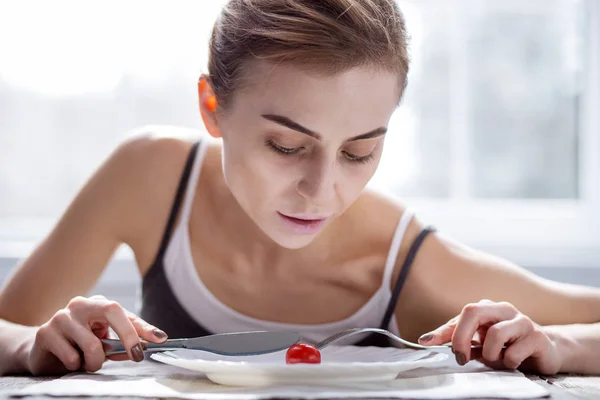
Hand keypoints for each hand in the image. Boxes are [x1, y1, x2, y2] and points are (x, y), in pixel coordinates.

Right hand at [27, 295, 167, 374]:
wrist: (44, 351)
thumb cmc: (79, 345)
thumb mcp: (105, 343)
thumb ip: (123, 344)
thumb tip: (143, 347)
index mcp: (98, 305)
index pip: (125, 313)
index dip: (143, 327)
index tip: (160, 339)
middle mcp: (80, 304)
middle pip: (112, 311)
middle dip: (128, 336)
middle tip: (136, 356)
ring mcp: (62, 316)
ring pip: (93, 345)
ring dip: (95, 362)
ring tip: (87, 363)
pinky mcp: (45, 332)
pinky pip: (72, 357)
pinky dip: (76, 365)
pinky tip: (69, 361)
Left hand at [417, 300, 560, 374]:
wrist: (547, 351)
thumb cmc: (508, 345)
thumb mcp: (479, 341)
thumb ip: (455, 338)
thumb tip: (425, 339)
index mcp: (487, 308)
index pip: (461, 314)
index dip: (444, 330)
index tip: (426, 342)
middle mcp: (503, 310)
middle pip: (474, 311)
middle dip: (461, 337)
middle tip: (461, 358)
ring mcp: (522, 322)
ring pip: (495, 334)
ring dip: (490, 355)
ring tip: (496, 360)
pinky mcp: (538, 338)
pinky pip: (514, 353)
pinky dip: (508, 362)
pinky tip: (513, 362)